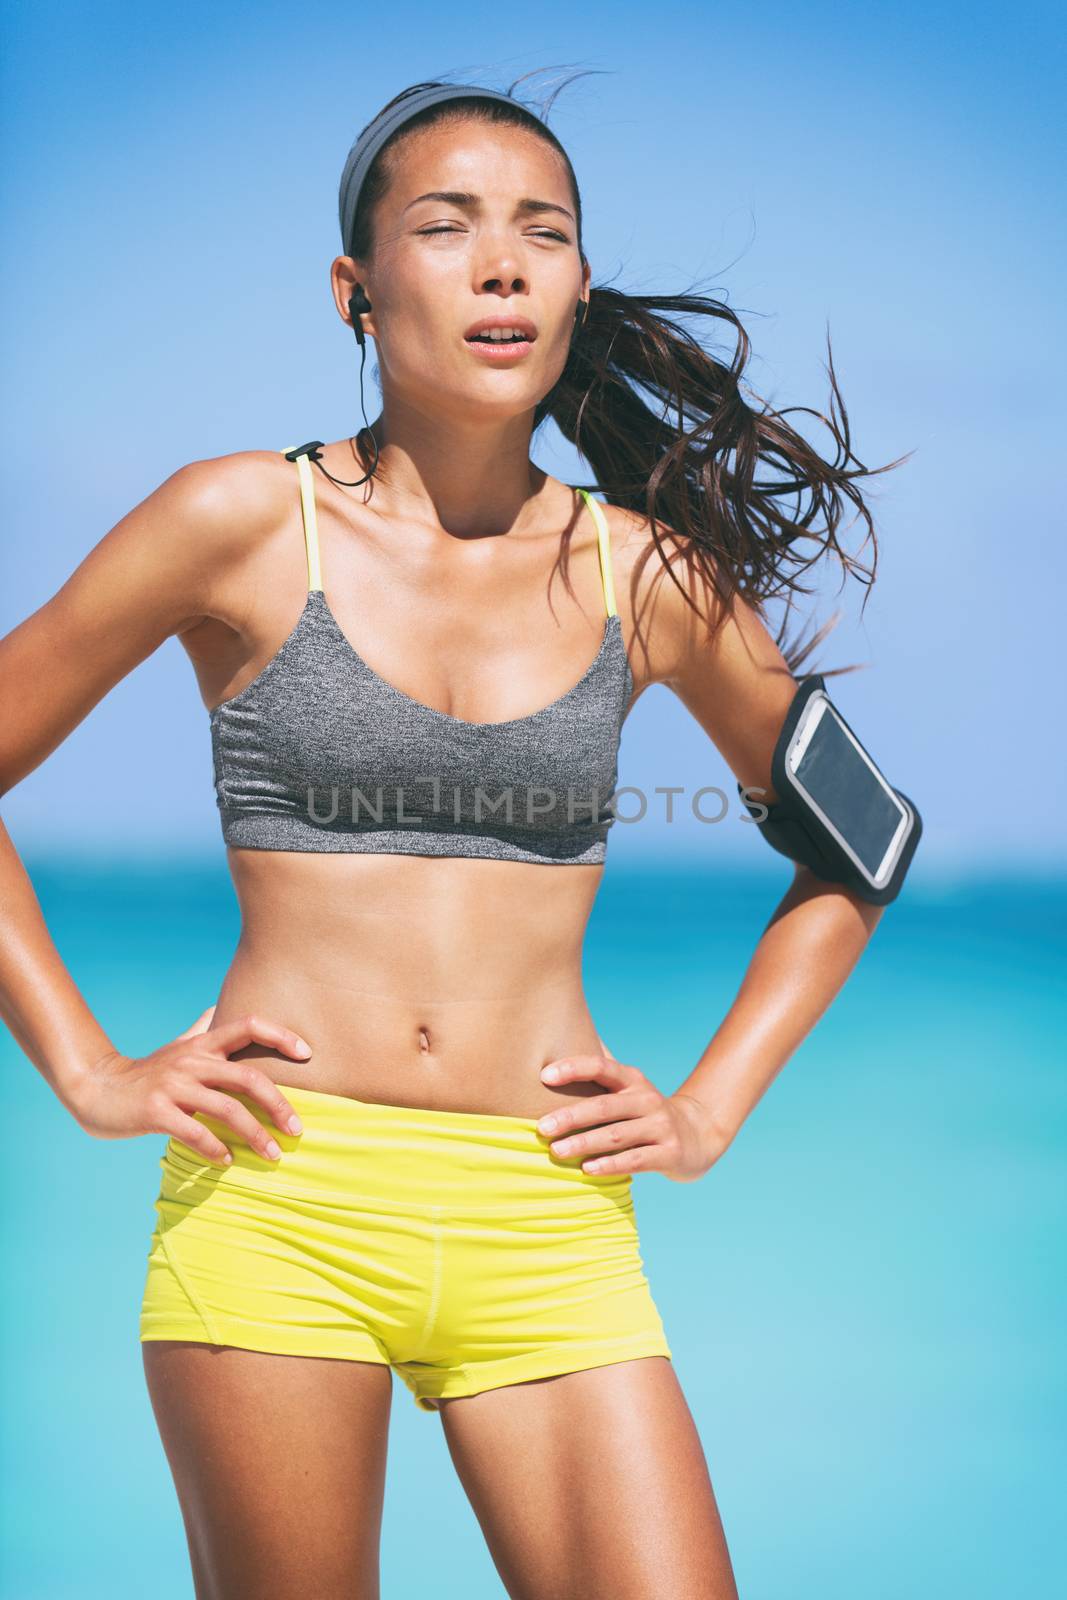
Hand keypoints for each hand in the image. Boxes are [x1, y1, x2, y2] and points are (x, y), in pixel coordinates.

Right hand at [73, 1008, 312, 1166]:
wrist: (96, 1088)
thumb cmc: (146, 1072)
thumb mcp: (178, 1046)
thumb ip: (203, 1030)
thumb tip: (220, 1008)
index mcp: (202, 1044)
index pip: (248, 1026)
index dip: (281, 1035)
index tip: (308, 1053)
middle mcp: (192, 1060)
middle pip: (248, 1076)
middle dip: (279, 1105)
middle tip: (297, 1130)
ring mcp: (173, 1085)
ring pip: (228, 1109)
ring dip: (256, 1135)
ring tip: (272, 1155)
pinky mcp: (156, 1111)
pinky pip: (196, 1132)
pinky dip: (217, 1149)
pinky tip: (228, 1161)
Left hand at [537, 1053, 731, 1182]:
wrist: (697, 1136)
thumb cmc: (646, 1111)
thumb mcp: (629, 1087)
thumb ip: (601, 1069)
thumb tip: (565, 1033)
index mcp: (633, 1080)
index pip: (601, 1067)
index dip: (573, 1068)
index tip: (544, 1076)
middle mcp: (648, 1099)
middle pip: (604, 1106)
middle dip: (570, 1116)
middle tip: (541, 1127)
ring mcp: (661, 1126)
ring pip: (616, 1135)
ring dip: (584, 1143)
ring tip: (556, 1151)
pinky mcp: (669, 1153)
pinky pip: (635, 1160)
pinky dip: (609, 1164)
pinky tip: (586, 1169)